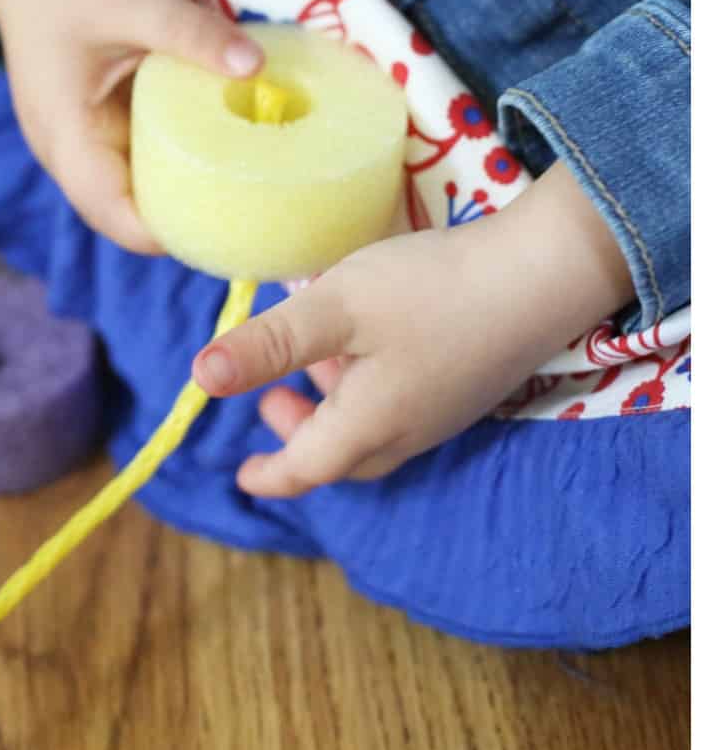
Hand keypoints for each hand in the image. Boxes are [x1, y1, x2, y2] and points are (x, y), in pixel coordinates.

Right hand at [0, 0, 262, 255]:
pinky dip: (167, 160)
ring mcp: (76, 147)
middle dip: (179, 217)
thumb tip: (256, 66)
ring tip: (236, 185)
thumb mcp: (133, 0)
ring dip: (175, 190)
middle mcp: (65, 157)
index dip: (165, 231)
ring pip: (129, 191)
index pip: (114, 215)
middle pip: (124, 215)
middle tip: (246, 207)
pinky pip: (130, 161)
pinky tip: (208, 148)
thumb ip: (192, 33)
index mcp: (66, 138)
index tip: (225, 222)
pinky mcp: (90, 130)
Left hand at [192, 162, 637, 497]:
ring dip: (335, 406)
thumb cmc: (436, 289)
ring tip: (317, 357)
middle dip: (299, 437)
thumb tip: (201, 378)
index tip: (241, 476)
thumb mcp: (337, 307)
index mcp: (366, 430)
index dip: (267, 475)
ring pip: (372, 431)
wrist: (549, 273)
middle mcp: (406, 435)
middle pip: (338, 457)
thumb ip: (270, 344)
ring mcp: (443, 413)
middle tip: (273, 400)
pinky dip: (371, 388)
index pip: (303, 471)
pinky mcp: (469, 386)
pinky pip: (405, 406)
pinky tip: (373, 337)